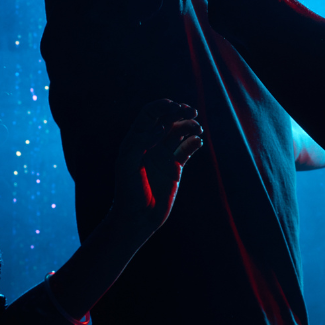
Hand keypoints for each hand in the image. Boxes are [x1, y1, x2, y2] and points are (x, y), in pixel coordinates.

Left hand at [110, 99, 201, 237]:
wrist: (137, 218)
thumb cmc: (128, 191)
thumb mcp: (127, 164)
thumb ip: (140, 142)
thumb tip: (161, 127)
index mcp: (136, 140)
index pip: (150, 115)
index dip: (162, 107)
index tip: (175, 106)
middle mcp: (151, 144)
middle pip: (167, 119)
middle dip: (180, 112)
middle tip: (192, 112)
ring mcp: (164, 155)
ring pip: (180, 132)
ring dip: (189, 125)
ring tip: (197, 129)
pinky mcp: (175, 167)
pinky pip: (187, 149)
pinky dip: (194, 142)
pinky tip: (197, 142)